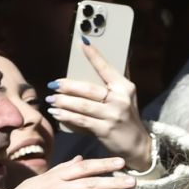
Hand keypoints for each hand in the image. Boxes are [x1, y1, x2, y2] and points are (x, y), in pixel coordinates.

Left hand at [47, 41, 150, 168]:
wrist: (137, 145)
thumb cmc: (127, 118)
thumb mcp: (126, 98)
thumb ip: (112, 83)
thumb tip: (97, 63)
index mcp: (124, 87)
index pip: (106, 68)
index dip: (94, 55)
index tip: (81, 43)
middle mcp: (120, 99)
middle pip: (89, 89)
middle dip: (68, 86)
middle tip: (53, 84)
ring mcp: (113, 115)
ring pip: (82, 105)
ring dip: (64, 101)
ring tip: (51, 99)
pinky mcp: (105, 130)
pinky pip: (81, 121)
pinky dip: (67, 117)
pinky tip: (57, 114)